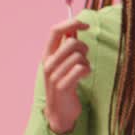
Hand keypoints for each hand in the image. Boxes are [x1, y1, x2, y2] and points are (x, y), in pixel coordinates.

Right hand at [42, 18, 89, 134]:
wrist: (60, 111)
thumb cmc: (65, 83)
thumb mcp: (63, 62)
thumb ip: (67, 45)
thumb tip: (75, 26)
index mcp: (47, 54)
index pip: (55, 30)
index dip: (71, 23)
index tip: (85, 24)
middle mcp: (48, 63)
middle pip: (72, 42)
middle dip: (84, 48)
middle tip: (84, 59)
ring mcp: (53, 75)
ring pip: (79, 56)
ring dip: (86, 63)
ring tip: (82, 71)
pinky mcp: (62, 86)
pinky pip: (81, 69)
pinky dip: (87, 71)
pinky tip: (83, 77)